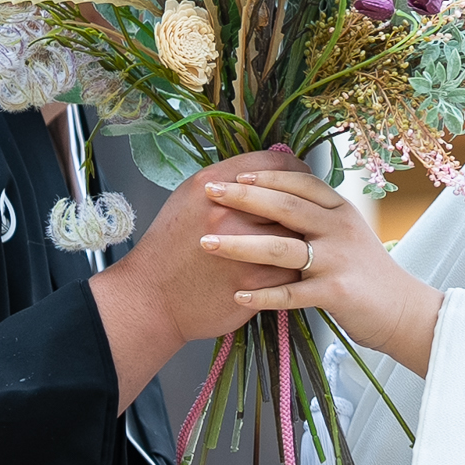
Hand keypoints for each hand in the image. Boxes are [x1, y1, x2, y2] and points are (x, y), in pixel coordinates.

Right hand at [89, 148, 299, 407]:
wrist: (153, 300)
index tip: (300, 175)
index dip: (294, 168)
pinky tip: (294, 266)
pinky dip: (297, 267)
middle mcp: (228, 212)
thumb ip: (228, 182)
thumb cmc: (170, 248)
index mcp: (211, 186)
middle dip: (305, 203)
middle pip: (290, 197)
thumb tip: (269, 167)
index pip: (272, 164)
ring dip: (306, 237)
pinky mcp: (257, 281)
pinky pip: (295, 267)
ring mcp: (244, 248)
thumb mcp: (189, 200)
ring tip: (307, 237)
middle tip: (311, 208)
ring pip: (298, 233)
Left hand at [201, 169, 446, 378]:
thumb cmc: (364, 271)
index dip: (266, 175)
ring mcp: (339, 260)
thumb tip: (273, 192)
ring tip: (207, 243)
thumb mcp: (346, 232)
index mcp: (341, 210)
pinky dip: (262, 295)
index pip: (301, 182)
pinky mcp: (336, 293)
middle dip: (244, 197)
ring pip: (283, 248)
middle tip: (209, 192)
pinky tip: (237, 294)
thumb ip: (315, 213)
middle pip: (287, 206)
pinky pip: (291, 294)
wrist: (402, 310)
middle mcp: (341, 229)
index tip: (232, 174)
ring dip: (241, 245)